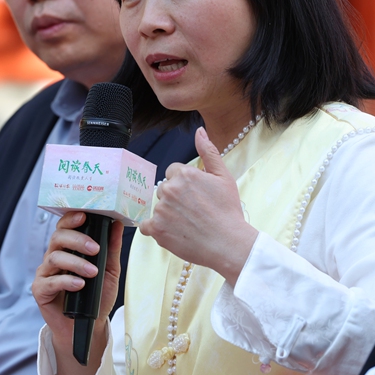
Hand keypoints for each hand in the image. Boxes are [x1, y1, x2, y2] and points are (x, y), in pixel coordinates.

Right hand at [33, 210, 122, 374]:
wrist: (88, 326)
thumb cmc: (96, 296)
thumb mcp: (109, 270)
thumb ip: (111, 248)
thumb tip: (117, 224)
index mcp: (69, 249)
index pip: (66, 227)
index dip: (72, 218)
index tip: (85, 216)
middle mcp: (54, 257)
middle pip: (58, 238)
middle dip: (77, 240)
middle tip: (95, 249)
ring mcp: (46, 273)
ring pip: (54, 258)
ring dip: (75, 263)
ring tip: (92, 273)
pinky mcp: (40, 291)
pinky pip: (50, 281)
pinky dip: (66, 281)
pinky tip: (79, 285)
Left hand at [140, 127, 258, 283]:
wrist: (228, 243)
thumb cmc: (228, 212)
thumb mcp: (224, 176)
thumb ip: (209, 151)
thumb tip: (199, 131)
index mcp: (184, 173)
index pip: (173, 173)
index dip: (185, 185)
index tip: (196, 197)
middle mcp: (169, 189)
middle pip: (164, 189)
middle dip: (176, 198)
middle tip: (194, 212)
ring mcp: (161, 209)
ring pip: (158, 207)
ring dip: (168, 214)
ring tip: (188, 224)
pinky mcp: (156, 229)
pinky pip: (146, 226)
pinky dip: (156, 229)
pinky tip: (173, 232)